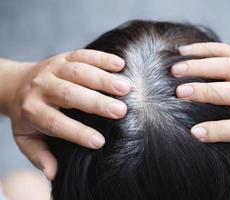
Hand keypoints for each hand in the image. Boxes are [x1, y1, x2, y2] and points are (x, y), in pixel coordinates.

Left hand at [1, 50, 130, 179]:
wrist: (18, 83)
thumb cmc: (28, 115)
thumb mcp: (26, 138)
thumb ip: (39, 155)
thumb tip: (53, 173)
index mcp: (32, 110)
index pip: (55, 122)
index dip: (77, 133)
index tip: (99, 142)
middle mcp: (42, 87)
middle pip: (69, 94)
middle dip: (96, 103)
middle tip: (121, 111)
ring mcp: (54, 69)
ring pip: (79, 71)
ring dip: (104, 79)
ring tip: (126, 88)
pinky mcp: (64, 57)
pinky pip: (83, 54)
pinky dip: (102, 58)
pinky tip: (120, 64)